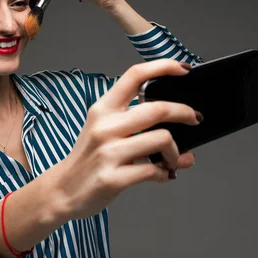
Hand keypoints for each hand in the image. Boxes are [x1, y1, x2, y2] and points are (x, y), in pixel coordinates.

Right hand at [54, 59, 199, 219]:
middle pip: (158, 108)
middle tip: (195, 119)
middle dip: (185, 113)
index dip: (164, 67)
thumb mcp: (103, 130)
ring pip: (162, 140)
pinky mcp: (113, 178)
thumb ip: (136, 124)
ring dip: (176, 152)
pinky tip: (164, 174)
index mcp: (103, 109)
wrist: (62, 190)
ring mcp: (109, 152)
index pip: (135, 75)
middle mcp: (105, 126)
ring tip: (173, 158)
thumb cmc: (87, 158)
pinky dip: (166, 173)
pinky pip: (154, 171)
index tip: (184, 69)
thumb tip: (179, 129)